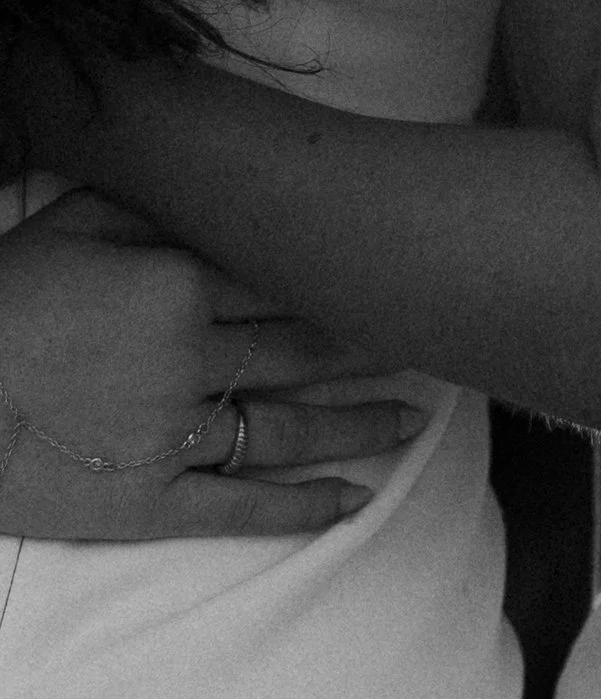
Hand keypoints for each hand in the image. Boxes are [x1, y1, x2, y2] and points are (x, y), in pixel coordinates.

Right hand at [0, 189, 422, 541]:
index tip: (402, 276)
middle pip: (305, 350)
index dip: (349, 279)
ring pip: (290, 426)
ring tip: (415, 420)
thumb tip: (223, 192)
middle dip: (375, 348)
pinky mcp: (148, 502)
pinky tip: (356, 501)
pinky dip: (303, 505)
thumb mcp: (67, 226)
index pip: (284, 279)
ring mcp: (173, 436)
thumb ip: (152, 209)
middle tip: (435, 344)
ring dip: (360, 424)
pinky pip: (242, 506)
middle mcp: (189, 359)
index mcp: (175, 284)